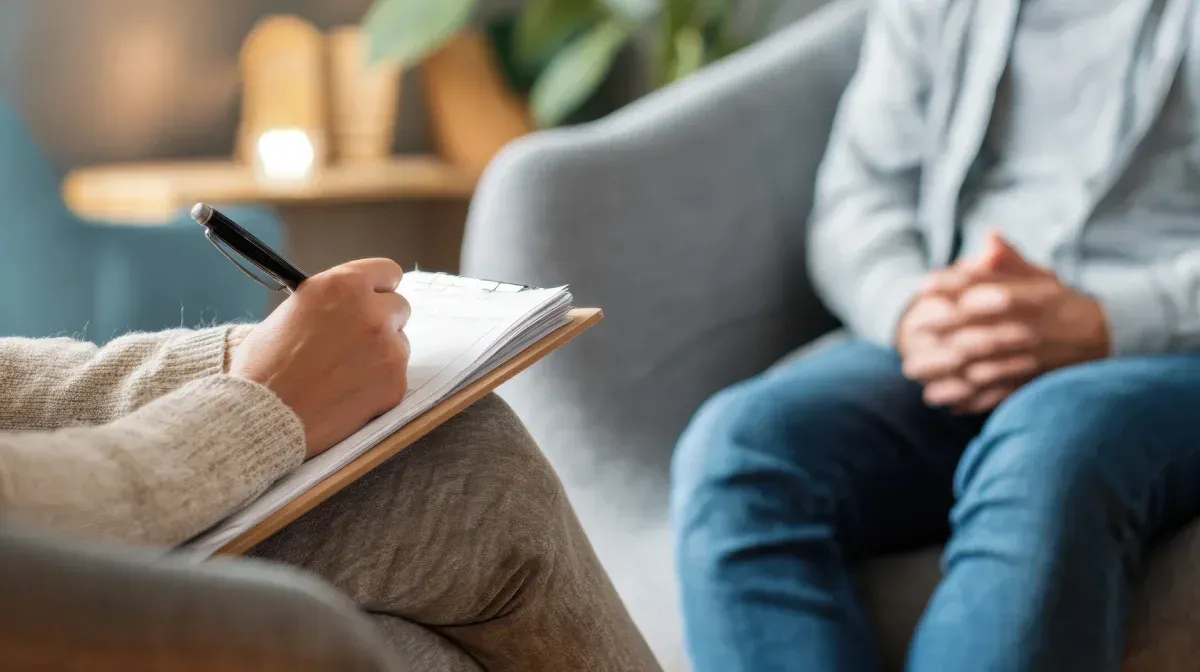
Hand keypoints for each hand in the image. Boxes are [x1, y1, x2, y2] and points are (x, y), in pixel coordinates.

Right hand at [227, 259, 411, 457]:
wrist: (265, 415)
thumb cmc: (265, 366)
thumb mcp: (291, 311)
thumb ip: (328, 302)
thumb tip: (347, 305)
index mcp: (343, 286)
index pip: (387, 272)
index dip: (378, 287)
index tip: (374, 298)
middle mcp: (372, 312)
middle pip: (399, 307)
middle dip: (382, 320)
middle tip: (356, 340)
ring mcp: (389, 348)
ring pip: (400, 343)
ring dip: (381, 353)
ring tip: (343, 373)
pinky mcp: (395, 382)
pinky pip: (396, 376)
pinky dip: (379, 384)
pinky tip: (348, 393)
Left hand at [899, 233, 1110, 412]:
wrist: (1105, 337)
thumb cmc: (1059, 303)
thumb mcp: (1040, 276)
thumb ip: (1010, 261)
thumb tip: (988, 237)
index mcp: (1028, 297)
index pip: (986, 287)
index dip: (953, 286)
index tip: (923, 286)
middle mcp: (1028, 327)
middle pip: (980, 328)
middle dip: (943, 332)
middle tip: (910, 334)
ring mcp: (1031, 357)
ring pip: (985, 365)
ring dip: (949, 371)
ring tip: (915, 372)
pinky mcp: (1033, 381)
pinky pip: (999, 393)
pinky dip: (972, 400)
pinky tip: (945, 402)